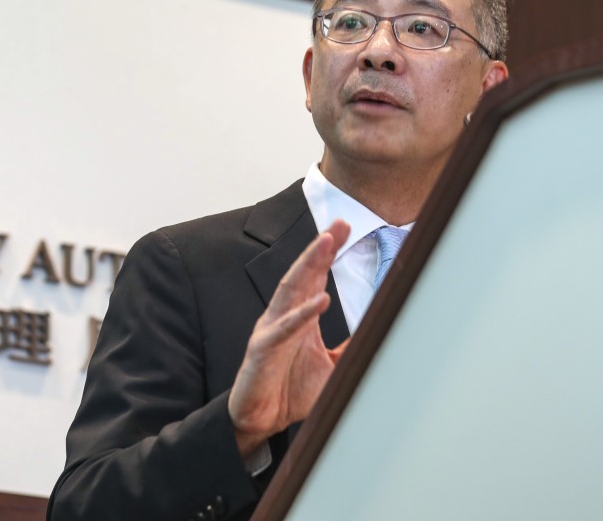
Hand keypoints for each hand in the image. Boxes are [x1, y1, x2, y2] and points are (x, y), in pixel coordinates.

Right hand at [227, 220, 350, 458]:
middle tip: (339, 224)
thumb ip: (351, 348)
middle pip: (303, 274)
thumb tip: (381, 333)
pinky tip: (320, 300)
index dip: (327, 252)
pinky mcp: (262, 349)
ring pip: (290, 291)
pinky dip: (302, 314)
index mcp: (299, 317)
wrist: (261, 419)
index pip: (314, 277)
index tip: (345, 227)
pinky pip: (283, 329)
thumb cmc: (291, 391)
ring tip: (325, 244)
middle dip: (320, 248)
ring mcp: (271, 330)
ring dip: (308, 266)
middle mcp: (283, 316)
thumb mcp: (332, 367)